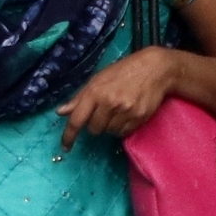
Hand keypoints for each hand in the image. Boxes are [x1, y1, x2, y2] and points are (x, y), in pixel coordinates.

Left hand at [57, 47, 180, 148]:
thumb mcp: (98, 79)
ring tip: (118, 110)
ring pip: (109, 132)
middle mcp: (109, 103)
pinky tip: (127, 113)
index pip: (77, 119)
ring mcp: (125, 111)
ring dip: (110, 125)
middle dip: (95, 124)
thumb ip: (79, 97)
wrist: (155, 69)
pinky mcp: (139, 118)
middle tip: (103, 112)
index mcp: (95, 91)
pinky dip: (122, 127)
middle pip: (94, 129)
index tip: (65, 146)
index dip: (69, 135)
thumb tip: (60, 112)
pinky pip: (124, 132)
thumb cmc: (123, 71)